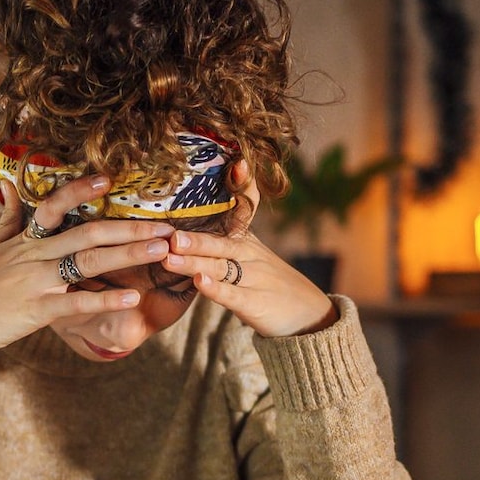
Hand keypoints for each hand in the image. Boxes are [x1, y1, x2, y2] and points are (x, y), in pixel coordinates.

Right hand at [0, 175, 172, 422]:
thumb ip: (7, 218)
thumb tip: (6, 184)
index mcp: (25, 240)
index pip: (53, 206)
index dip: (80, 190)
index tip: (109, 179)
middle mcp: (33, 256)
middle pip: (85, 233)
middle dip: (128, 228)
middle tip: (165, 225)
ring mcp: (36, 283)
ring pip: (87, 263)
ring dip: (127, 254)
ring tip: (160, 249)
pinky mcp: (37, 311)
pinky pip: (77, 303)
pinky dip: (105, 299)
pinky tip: (132, 297)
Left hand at [159, 159, 337, 337]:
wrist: (309, 315)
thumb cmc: (271, 283)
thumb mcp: (252, 255)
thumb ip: (227, 237)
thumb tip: (202, 211)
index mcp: (247, 240)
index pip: (245, 208)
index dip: (243, 186)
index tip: (236, 164)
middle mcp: (251, 255)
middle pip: (222, 242)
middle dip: (195, 237)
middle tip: (169, 232)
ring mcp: (254, 279)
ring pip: (221, 267)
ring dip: (195, 261)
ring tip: (171, 255)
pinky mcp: (255, 304)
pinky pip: (232, 295)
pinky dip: (216, 289)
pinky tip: (199, 283)